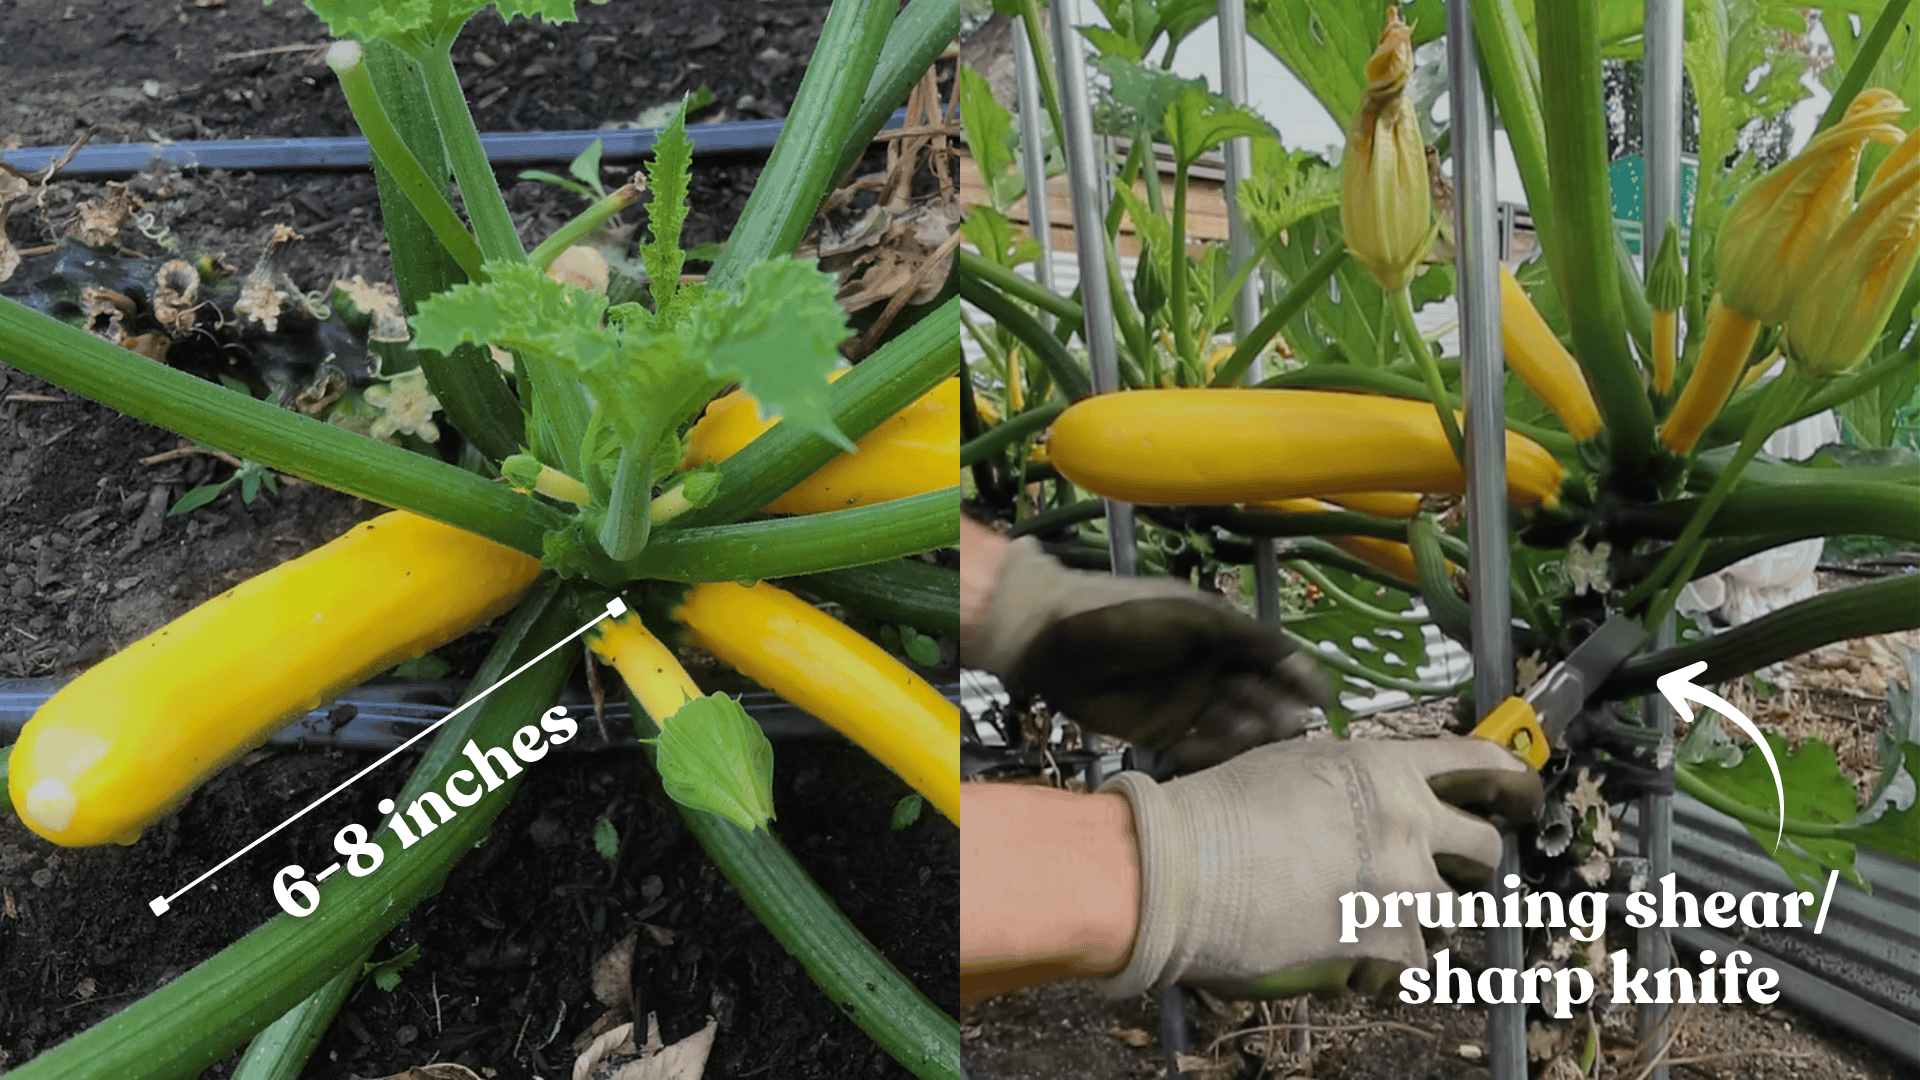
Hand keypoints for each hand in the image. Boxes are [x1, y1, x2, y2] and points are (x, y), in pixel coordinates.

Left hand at [961, 537, 1330, 773]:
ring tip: (1263, 738)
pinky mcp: (1159, 732)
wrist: (1055, 638)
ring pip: (1232, 724)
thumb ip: (1245, 636)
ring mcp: (1184, 702)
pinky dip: (1214, 752)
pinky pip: (1198, 748)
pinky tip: (1224, 753)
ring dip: (1251, 732)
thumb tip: (1293, 657)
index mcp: (1218, 632)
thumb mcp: (1194, 614)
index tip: (1325, 700)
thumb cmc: (1128, 615)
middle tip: (1292, 726)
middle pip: (1257, 694)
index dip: (1298, 676)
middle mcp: (1208, 668)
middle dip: (1278, 708)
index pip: (1271, 657)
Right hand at [1097, 736, 1541, 998]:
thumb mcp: (1290, 764)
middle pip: (1485, 849)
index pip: (1483, 762)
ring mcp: (1402, 891)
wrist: (1181, 871)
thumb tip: (1368, 796)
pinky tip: (1338, 949)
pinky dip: (1382, 963)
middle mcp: (1409, 826)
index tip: (1524, 795)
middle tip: (1430, 871)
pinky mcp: (1384, 951)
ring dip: (1414, 916)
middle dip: (1466, 862)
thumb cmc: (1217, 811)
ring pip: (1448, 913)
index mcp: (1387, 769)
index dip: (1515, 778)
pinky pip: (1410, 965)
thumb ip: (1348, 780)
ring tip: (1358, 913)